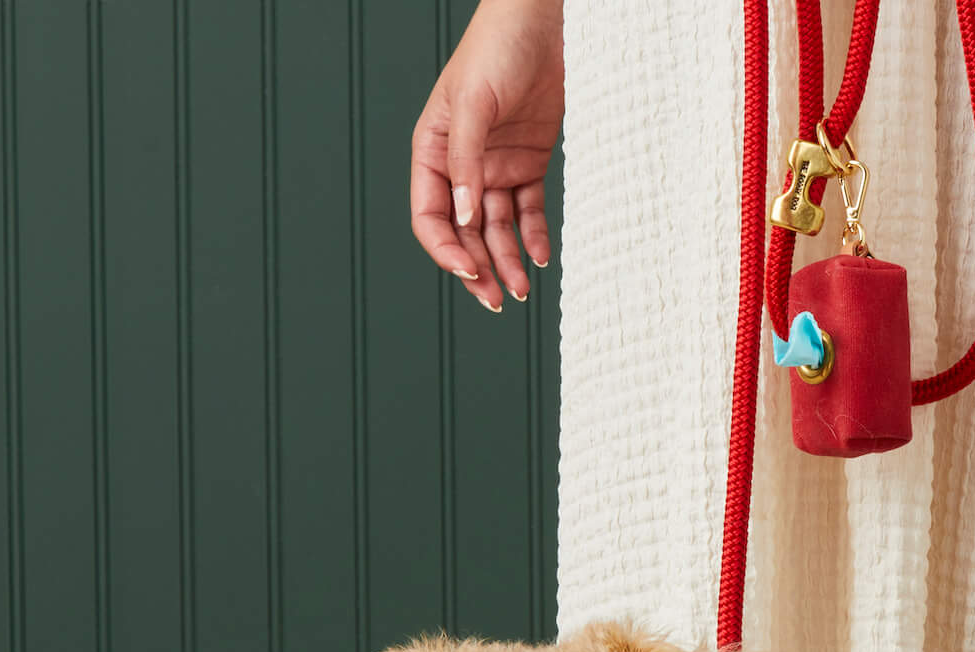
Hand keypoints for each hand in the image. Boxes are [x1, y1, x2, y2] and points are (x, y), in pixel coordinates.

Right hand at [411, 0, 563, 310]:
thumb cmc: (498, 47)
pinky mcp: (528, 164)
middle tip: (497, 300)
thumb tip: (465, 219)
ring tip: (521, 291)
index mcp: (433, 149)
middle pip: (465, 232)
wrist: (544, 23)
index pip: (430, 215)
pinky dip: (534, 238)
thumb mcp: (474, 102)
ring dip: (507, 262)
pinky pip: (528, 212)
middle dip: (478, 269)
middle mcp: (462, 164)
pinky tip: (541, 260)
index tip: (469, 273)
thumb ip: (466, 160)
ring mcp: (495, 166)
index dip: (446, 249)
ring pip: (497, 230)